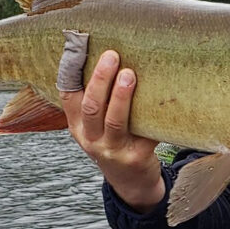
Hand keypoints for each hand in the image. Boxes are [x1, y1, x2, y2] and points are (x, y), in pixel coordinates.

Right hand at [59, 49, 165, 212]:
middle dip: (100, 79)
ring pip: (114, 121)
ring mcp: (113, 150)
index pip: (67, 96)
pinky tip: (162, 99)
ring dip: (121, 96)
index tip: (78, 45)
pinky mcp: (137, 157)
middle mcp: (91, 139)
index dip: (69, 71)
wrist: (131, 183)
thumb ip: (98, 99)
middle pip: (91, 106)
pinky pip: (145, 133)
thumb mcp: (96, 125)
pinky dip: (153, 116)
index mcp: (78, 126)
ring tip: (129, 75)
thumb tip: (112, 52)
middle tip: (112, 55)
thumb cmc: (115, 142)